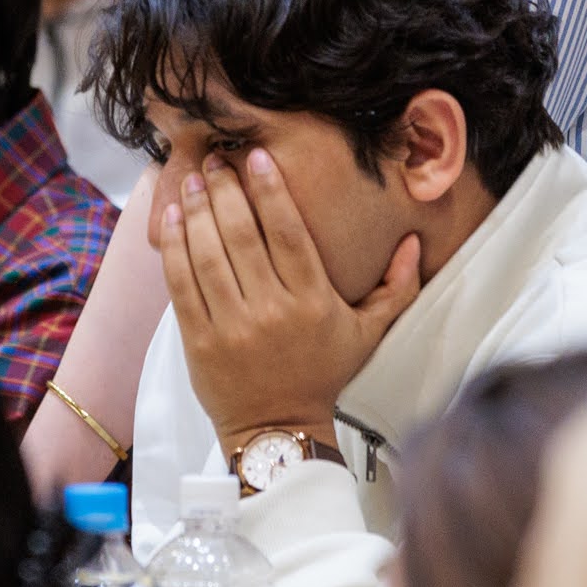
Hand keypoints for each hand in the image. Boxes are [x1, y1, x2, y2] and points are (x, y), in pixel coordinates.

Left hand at [156, 149, 419, 453]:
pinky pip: (181, 284)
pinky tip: (172, 218)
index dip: (270, 190)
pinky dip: (175, 247)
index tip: (256, 157)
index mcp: (312, 301)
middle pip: (242, 235)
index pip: (288, 232)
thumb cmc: (322, 375)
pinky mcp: (199, 341)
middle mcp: (272, 310)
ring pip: (208, 254)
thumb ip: (397, 287)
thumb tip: (415, 241)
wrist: (277, 429)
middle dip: (225, 189)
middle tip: (216, 160)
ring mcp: (232, 326)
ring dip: (196, 210)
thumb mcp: (368, 333)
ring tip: (192, 180)